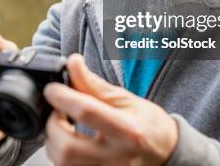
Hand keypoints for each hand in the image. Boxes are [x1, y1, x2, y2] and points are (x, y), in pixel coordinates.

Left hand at [43, 54, 177, 165]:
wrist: (167, 153)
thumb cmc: (148, 124)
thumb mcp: (125, 99)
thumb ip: (94, 84)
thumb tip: (72, 63)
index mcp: (128, 130)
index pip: (86, 111)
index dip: (62, 97)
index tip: (52, 89)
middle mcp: (117, 157)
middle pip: (67, 147)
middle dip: (53, 125)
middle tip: (56, 111)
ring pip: (63, 164)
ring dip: (54, 142)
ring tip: (61, 126)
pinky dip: (61, 156)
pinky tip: (68, 143)